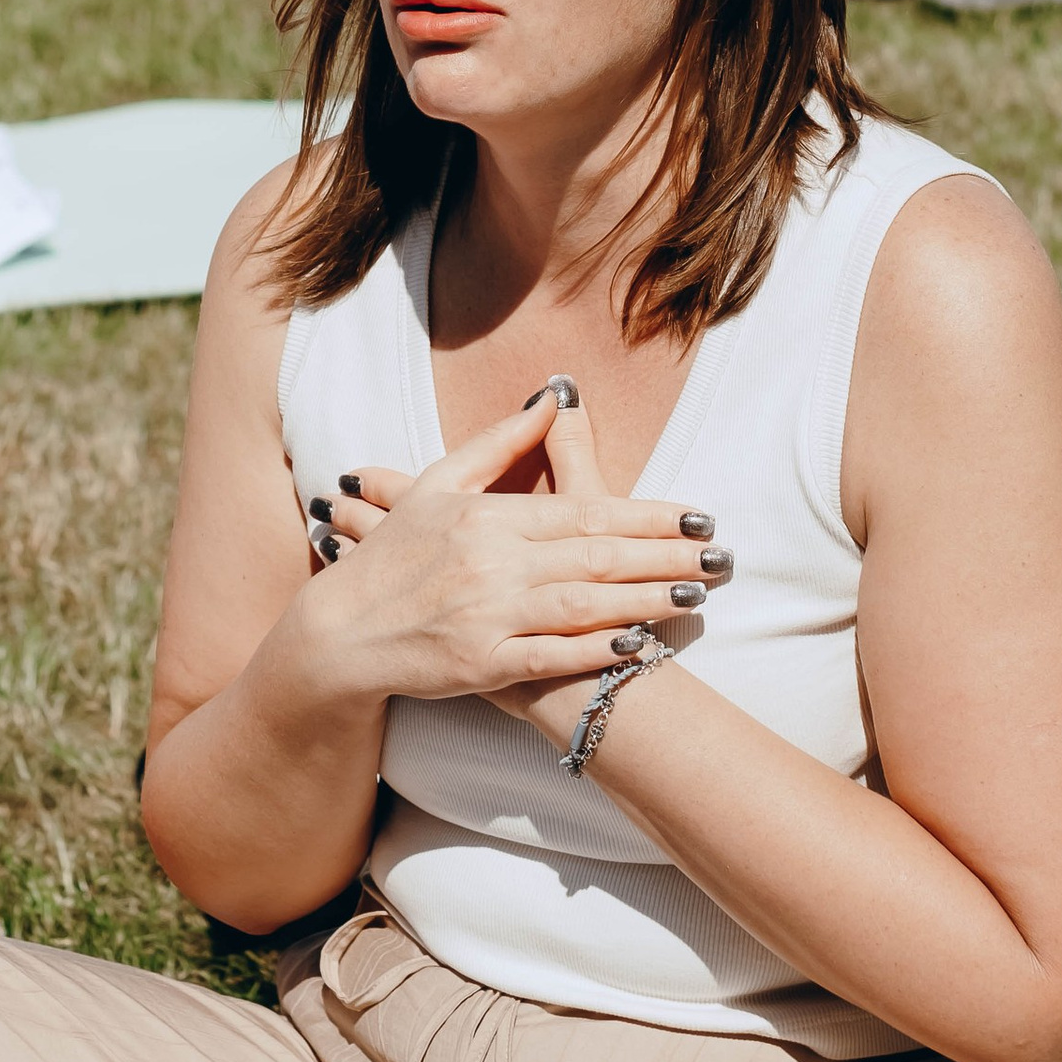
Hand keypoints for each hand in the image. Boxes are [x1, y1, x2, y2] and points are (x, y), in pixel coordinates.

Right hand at [309, 386, 715, 716]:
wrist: (339, 633)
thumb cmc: (393, 556)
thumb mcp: (438, 485)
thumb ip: (499, 444)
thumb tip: (553, 398)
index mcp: (488, 517)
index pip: (586, 511)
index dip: (648, 515)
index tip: (699, 517)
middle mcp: (493, 563)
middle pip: (597, 555)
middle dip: (666, 556)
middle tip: (721, 557)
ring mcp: (488, 615)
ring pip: (584, 603)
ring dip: (646, 600)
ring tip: (697, 595)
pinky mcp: (482, 664)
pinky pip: (550, 655)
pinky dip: (595, 650)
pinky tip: (638, 645)